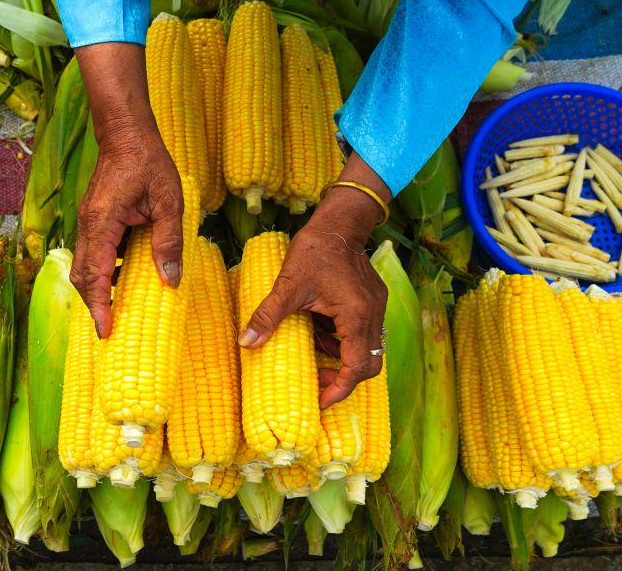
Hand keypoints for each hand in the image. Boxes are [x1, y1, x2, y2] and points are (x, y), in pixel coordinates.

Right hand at [71, 132, 182, 337]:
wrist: (126, 134)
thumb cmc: (148, 162)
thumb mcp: (169, 201)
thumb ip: (168, 240)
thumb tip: (169, 280)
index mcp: (103, 222)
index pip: (95, 274)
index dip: (100, 305)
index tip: (105, 330)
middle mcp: (88, 226)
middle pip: (82, 276)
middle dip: (93, 304)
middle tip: (110, 330)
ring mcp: (88, 223)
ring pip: (84, 266)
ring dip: (97, 290)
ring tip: (117, 312)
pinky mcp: (94, 220)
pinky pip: (93, 254)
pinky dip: (103, 273)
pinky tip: (123, 281)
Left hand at [238, 156, 390, 407]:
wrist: (339, 222)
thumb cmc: (315, 250)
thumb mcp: (288, 286)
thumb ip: (268, 317)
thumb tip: (245, 343)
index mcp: (356, 316)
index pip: (356, 367)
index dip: (339, 389)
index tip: (321, 401)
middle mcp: (372, 315)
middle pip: (368, 363)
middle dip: (342, 377)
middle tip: (317, 382)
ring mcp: (375, 307)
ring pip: (364, 347)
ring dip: (339, 356)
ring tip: (311, 351)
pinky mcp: (372, 299)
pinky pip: (361, 330)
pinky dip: (341, 338)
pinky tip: (318, 329)